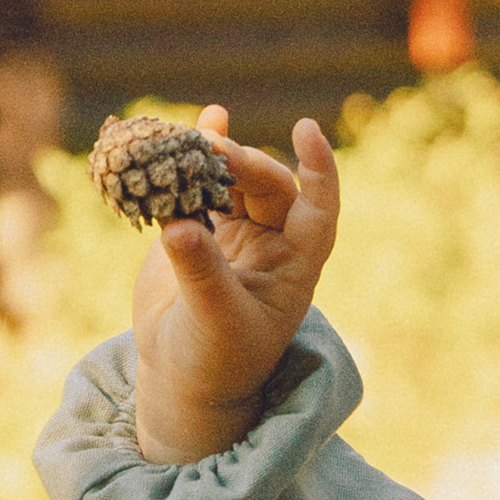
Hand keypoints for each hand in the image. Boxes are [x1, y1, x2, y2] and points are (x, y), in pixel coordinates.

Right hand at [131, 107, 340, 459]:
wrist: (183, 375)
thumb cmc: (215, 361)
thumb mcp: (214, 322)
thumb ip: (201, 274)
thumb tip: (180, 225)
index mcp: (295, 265)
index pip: (318, 210)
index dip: (319, 170)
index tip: (307, 131)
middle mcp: (272, 242)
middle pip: (267, 186)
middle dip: (243, 164)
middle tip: (210, 151)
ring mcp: (234, 233)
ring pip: (231, 179)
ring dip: (213, 156)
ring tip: (188, 140)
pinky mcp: (195, 228)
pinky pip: (196, 185)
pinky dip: (191, 158)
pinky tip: (191, 124)